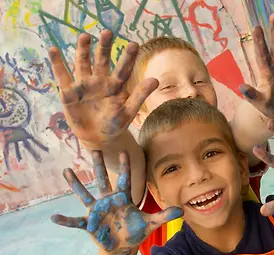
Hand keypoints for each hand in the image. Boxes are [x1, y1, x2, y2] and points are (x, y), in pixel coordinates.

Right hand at [48, 30, 158, 148]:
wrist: (98, 138)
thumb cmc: (115, 124)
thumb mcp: (128, 111)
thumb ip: (139, 95)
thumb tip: (155, 80)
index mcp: (116, 85)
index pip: (123, 69)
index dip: (128, 57)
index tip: (134, 44)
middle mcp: (100, 80)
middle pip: (102, 60)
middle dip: (104, 47)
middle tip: (108, 32)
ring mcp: (84, 84)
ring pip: (83, 63)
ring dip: (83, 50)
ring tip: (85, 37)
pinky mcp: (69, 91)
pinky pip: (62, 75)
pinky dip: (57, 63)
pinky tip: (53, 49)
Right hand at [51, 151, 182, 254]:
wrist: (123, 246)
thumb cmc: (135, 231)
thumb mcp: (151, 223)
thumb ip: (165, 215)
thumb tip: (182, 211)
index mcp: (123, 198)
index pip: (125, 180)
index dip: (126, 167)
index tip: (125, 151)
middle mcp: (108, 201)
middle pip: (103, 180)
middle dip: (99, 166)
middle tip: (94, 148)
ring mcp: (97, 211)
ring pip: (85, 194)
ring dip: (76, 184)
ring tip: (67, 170)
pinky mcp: (89, 224)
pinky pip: (75, 221)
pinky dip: (65, 220)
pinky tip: (54, 217)